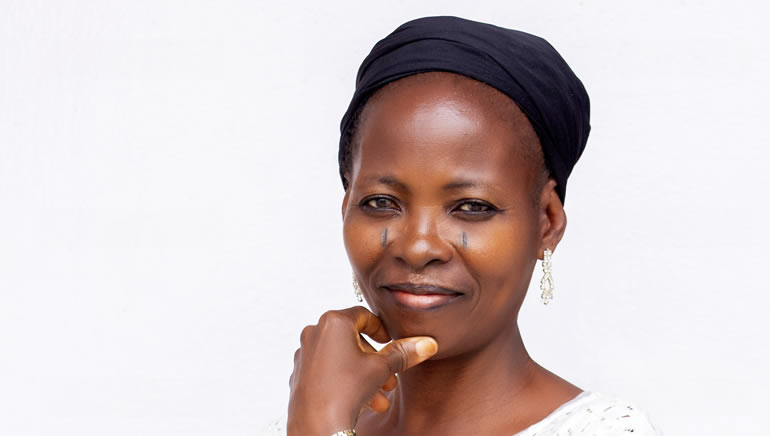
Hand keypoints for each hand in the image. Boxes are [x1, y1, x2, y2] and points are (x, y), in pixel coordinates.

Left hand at [287, 306, 437, 435]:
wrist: (318, 425)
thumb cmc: (346, 391)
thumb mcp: (382, 368)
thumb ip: (403, 353)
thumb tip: (426, 343)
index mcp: (333, 322)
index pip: (363, 315)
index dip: (380, 328)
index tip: (389, 341)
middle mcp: (314, 333)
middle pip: (352, 339)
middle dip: (374, 360)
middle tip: (388, 376)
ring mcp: (304, 354)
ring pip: (341, 358)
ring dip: (364, 374)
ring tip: (380, 395)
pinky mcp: (300, 374)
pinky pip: (328, 372)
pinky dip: (345, 381)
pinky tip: (362, 400)